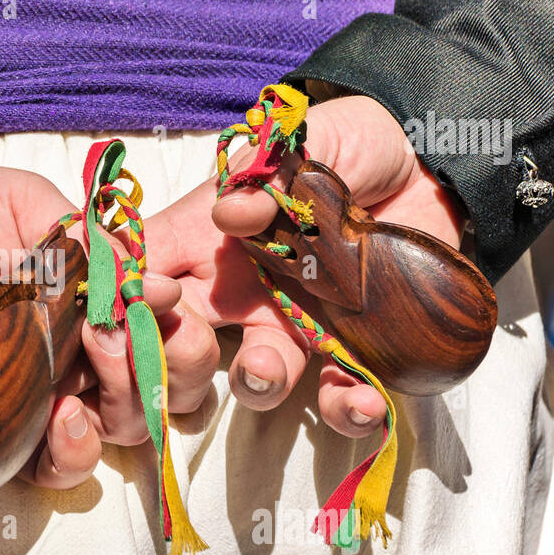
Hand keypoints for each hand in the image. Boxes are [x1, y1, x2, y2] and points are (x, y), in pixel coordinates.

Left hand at [0, 158, 218, 488]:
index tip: (158, 304)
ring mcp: (37, 394)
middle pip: (157, 392)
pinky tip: (63, 422)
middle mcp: (77, 353)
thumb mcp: (23, 206)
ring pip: (113, 434)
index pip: (168, 332)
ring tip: (97, 371)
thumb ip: (88, 245)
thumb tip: (152, 289)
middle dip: (167, 374)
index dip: (181, 331)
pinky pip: (40, 465)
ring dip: (125, 412)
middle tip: (124, 340)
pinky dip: (67, 455)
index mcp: (95, 299)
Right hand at [145, 94, 467, 434]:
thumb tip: (231, 211)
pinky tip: (364, 402)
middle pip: (179, 352)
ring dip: (254, 383)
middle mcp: (240, 298)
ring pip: (254, 382)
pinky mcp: (353, 351)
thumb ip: (260, 176)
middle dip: (174, 364)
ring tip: (267, 369)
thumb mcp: (295, 144)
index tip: (148, 301)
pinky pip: (341, 397)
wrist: (423, 162)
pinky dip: (348, 410)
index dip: (130, 302)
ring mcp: (294, 330)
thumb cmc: (343, 146)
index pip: (144, 281)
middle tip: (194, 344)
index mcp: (207, 245)